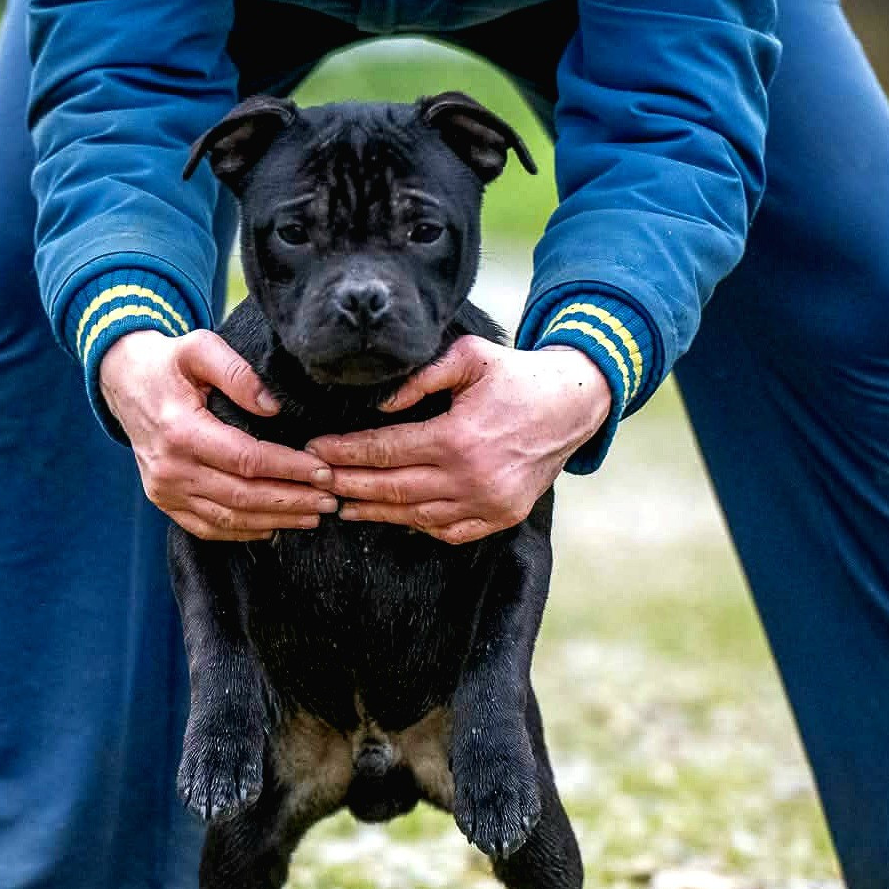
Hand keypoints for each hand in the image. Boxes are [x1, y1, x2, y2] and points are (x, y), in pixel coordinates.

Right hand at [100, 329, 335, 540]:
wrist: (122, 381)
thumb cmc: (168, 363)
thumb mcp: (199, 348)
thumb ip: (237, 372)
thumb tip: (273, 408)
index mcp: (180, 431)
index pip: (247, 459)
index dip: (289, 468)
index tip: (323, 470)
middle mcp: (170, 468)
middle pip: (242, 496)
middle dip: (292, 501)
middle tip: (330, 500)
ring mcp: (164, 490)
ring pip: (229, 517)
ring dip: (275, 521)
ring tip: (312, 516)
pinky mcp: (164, 501)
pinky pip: (207, 528)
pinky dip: (243, 532)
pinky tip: (273, 528)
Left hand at [307, 339, 610, 543]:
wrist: (573, 405)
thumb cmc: (516, 376)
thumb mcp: (469, 357)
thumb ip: (421, 376)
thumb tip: (379, 404)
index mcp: (458, 438)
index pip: (385, 450)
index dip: (345, 452)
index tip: (315, 450)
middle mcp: (471, 479)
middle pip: (392, 488)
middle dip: (348, 485)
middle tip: (314, 481)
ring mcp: (487, 504)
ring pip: (415, 515)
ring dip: (375, 511)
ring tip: (343, 505)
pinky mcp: (500, 518)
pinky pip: (447, 531)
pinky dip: (416, 524)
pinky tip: (392, 516)